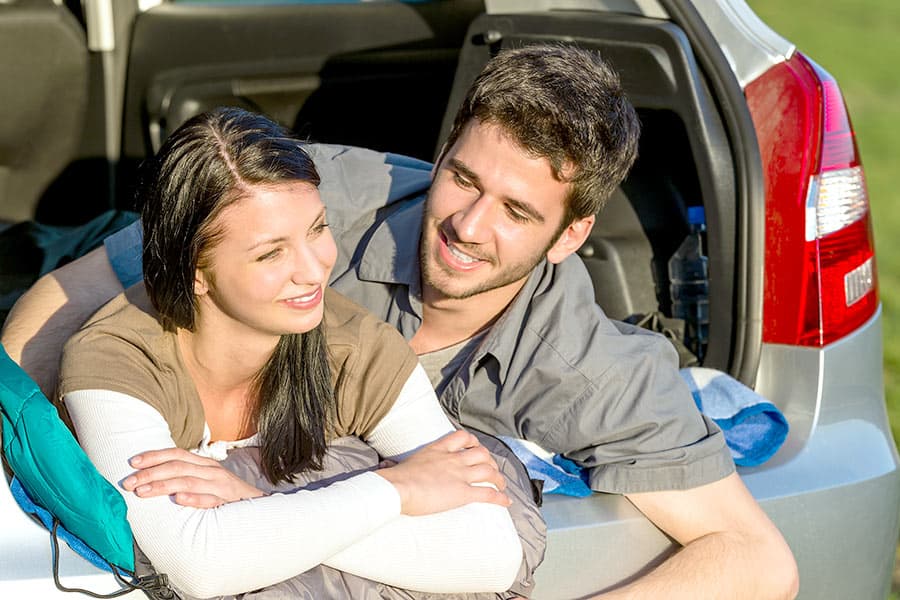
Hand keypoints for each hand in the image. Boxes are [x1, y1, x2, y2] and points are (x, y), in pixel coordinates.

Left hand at [123, 447, 264, 507]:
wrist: (259, 505)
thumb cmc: (227, 495)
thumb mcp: (207, 481)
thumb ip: (186, 477)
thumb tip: (155, 478)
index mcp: (204, 464)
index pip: (176, 454)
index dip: (154, 456)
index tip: (133, 462)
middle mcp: (211, 471)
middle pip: (177, 466)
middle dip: (150, 473)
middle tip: (128, 482)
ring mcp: (220, 486)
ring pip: (188, 481)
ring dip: (163, 486)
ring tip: (143, 491)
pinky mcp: (228, 502)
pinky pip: (210, 500)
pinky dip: (194, 499)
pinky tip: (179, 500)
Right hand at [376, 429, 510, 515]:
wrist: (397, 488)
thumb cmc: (393, 479)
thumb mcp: (398, 465)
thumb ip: (396, 465)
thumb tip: (384, 468)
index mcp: (437, 449)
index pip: (461, 437)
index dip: (473, 441)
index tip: (476, 447)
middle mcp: (452, 459)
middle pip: (481, 453)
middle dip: (490, 460)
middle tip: (492, 469)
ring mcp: (459, 475)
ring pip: (488, 471)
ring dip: (498, 478)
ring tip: (502, 485)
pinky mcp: (462, 492)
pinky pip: (487, 493)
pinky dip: (500, 497)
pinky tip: (506, 501)